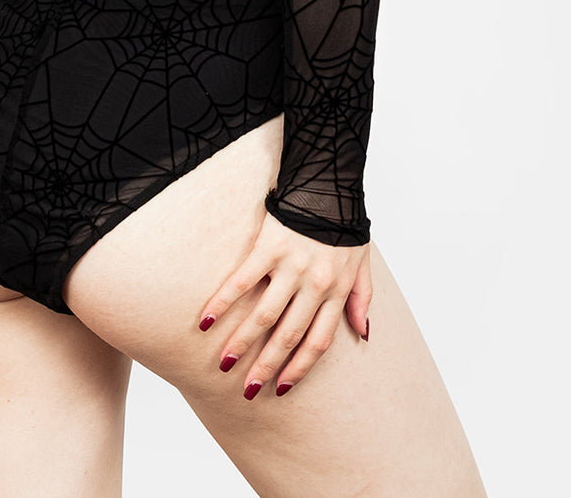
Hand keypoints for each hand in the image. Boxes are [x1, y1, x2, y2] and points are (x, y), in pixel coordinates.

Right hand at [197, 213, 371, 398]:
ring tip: (225, 363)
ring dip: (242, 342)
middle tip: (248, 388)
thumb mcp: (363, 264)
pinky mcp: (268, 247)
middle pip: (287, 335)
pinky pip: (242, 281)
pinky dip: (223, 302)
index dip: (299, 368)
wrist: (328, 181)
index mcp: (335, 290)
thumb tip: (363, 334)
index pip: (317, 341)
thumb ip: (362, 300)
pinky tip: (208, 321)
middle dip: (267, 366)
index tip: (282, 388)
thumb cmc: (345, 224)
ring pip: (263, 315)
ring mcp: (289, 266)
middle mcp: (313, 284)